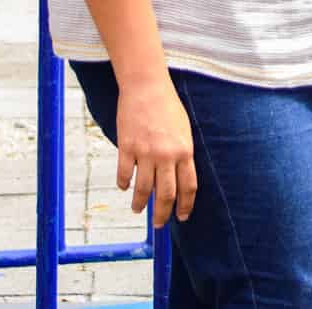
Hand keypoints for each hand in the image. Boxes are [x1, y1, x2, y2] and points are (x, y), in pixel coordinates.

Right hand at [114, 76, 196, 226]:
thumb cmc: (168, 107)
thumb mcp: (184, 130)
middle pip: (165, 194)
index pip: (188, 186)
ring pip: (143, 188)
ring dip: (140, 203)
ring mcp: (146, 152)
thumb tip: (177, 179)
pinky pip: (125, 174)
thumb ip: (181, 154)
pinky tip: (125, 187)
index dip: (185, 205)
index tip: (182, 216)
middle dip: (162, 213)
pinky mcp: (127, 147)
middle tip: (159, 224)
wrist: (147, 87)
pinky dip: (124, 184)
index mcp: (185, 150)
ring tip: (137, 209)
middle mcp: (167, 155)